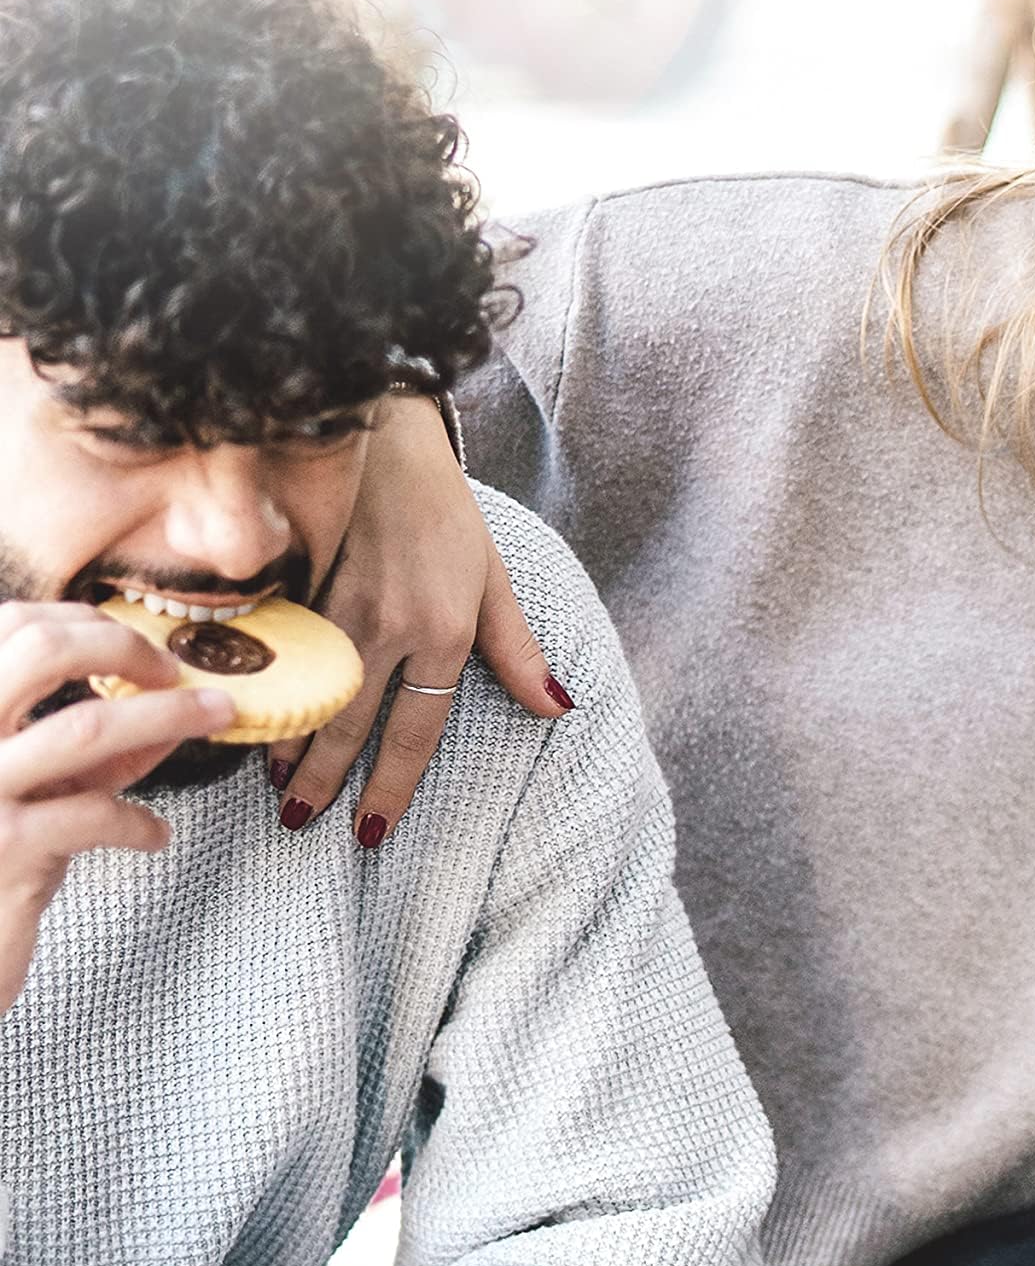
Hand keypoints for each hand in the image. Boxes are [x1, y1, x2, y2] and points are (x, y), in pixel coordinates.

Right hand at [0, 603, 235, 1016]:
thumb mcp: (36, 792)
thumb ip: (94, 753)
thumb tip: (172, 709)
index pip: (10, 627)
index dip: (84, 624)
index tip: (139, 645)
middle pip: (41, 649)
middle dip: (125, 648)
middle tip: (179, 670)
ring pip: (85, 727)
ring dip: (168, 715)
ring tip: (218, 715)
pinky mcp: (3, 848)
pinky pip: (92, 814)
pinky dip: (138, 822)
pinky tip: (155, 836)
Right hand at [272, 394, 565, 842]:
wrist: (379, 436)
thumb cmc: (444, 512)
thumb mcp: (493, 580)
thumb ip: (518, 650)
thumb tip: (558, 709)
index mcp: (444, 633)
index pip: (416, 730)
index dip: (392, 785)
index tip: (371, 829)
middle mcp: (388, 625)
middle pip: (352, 722)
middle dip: (326, 780)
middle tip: (301, 822)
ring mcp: (334, 601)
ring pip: (307, 689)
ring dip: (286, 741)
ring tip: (273, 786)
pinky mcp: (293, 578)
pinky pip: (275, 648)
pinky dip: (260, 687)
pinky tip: (246, 714)